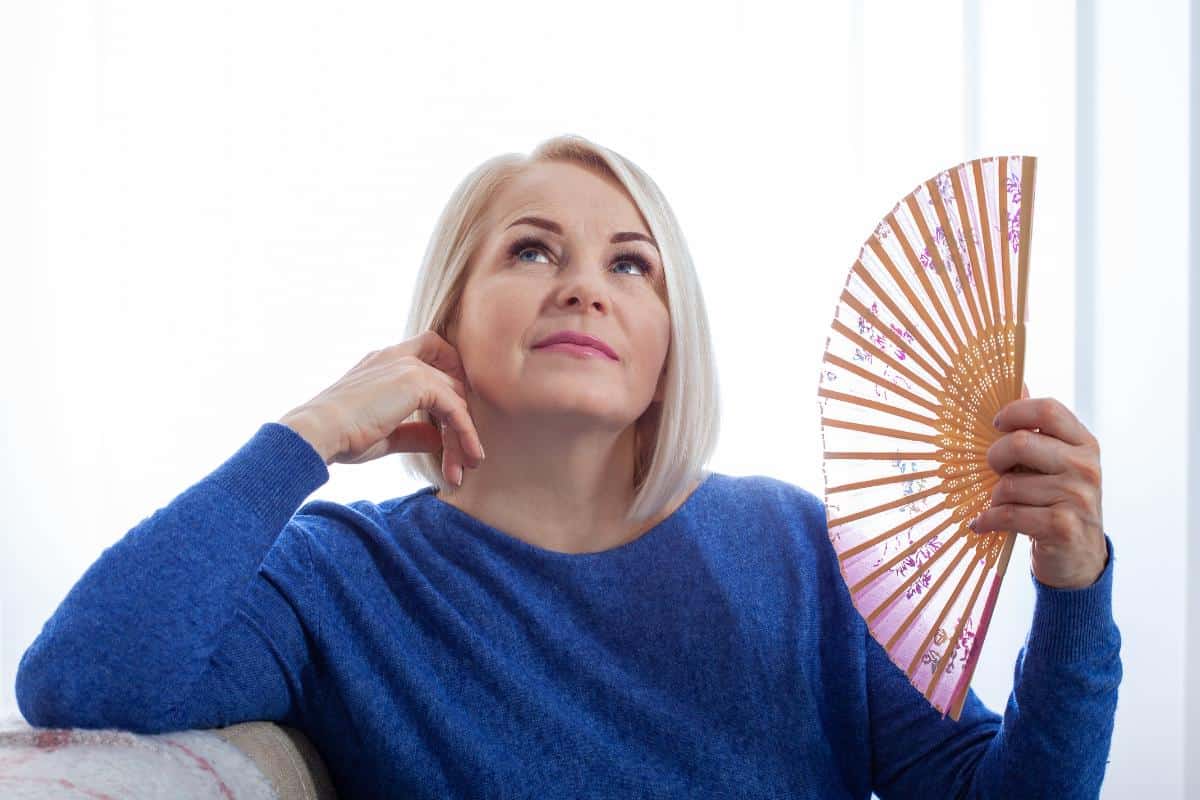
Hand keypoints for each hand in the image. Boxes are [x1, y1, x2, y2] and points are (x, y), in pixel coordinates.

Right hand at [278, 330, 484, 485]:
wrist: (316, 433)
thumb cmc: (340, 436)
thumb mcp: (384, 434)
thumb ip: (412, 432)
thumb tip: (436, 438)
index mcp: (384, 360)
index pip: (430, 349)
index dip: (451, 374)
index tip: (457, 411)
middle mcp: (397, 356)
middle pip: (450, 379)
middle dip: (462, 418)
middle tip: (467, 455)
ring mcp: (407, 366)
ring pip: (455, 398)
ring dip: (465, 434)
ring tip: (469, 465)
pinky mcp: (415, 382)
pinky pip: (455, 408)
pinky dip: (465, 434)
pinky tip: (467, 458)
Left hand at [969, 382, 1107, 589]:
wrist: (1079, 557)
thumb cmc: (1056, 501)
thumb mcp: (1054, 462)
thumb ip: (1037, 428)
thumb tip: (1019, 383)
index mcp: (1084, 443)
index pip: (1047, 409)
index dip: (1013, 413)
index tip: (996, 426)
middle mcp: (1086, 467)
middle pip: (1020, 443)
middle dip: (994, 458)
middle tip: (995, 471)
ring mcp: (1078, 497)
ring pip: (1008, 485)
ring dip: (994, 497)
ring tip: (1001, 505)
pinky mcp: (1063, 526)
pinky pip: (1006, 514)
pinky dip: (986, 520)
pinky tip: (981, 524)